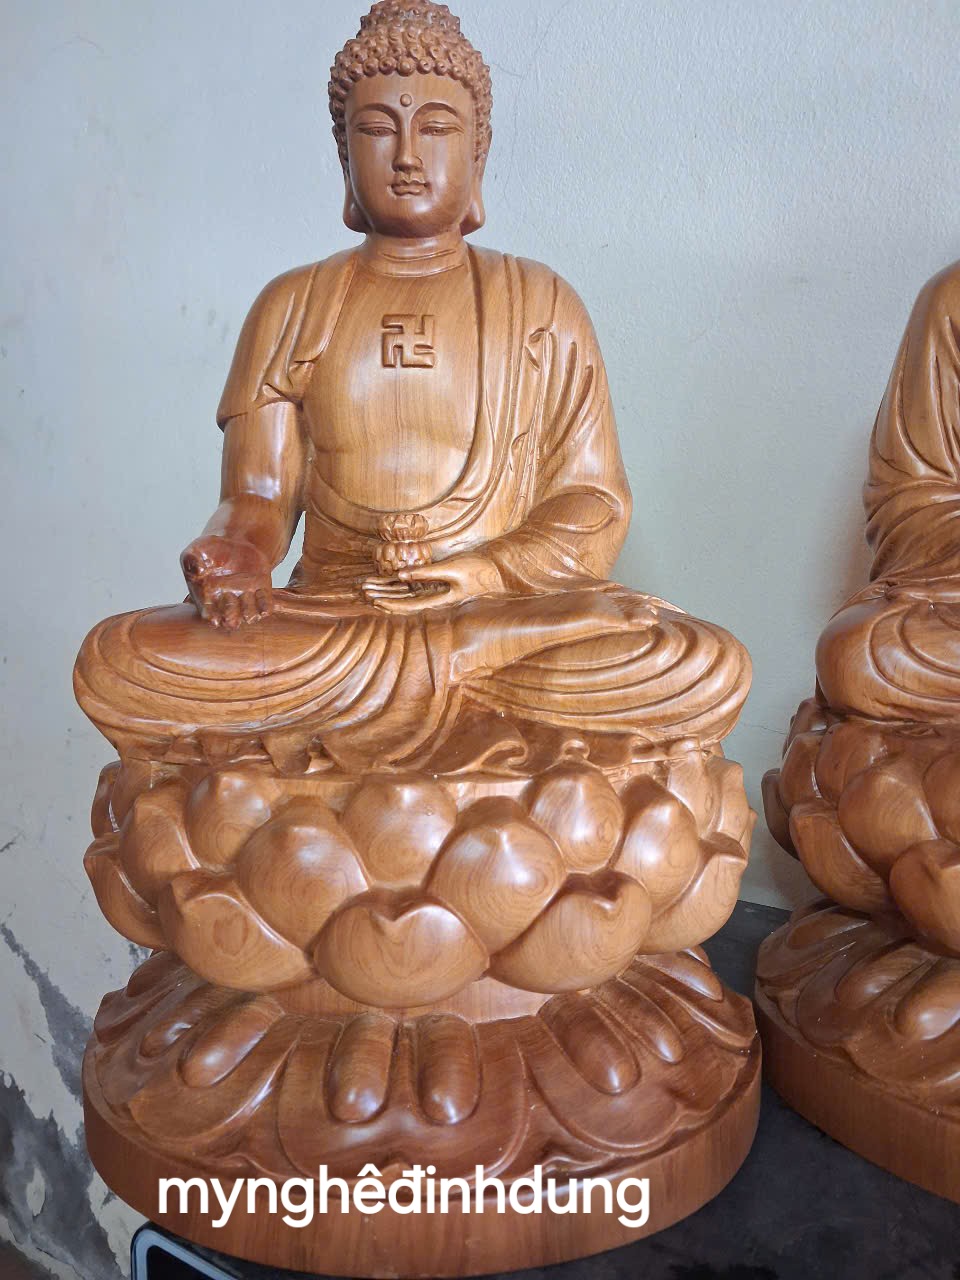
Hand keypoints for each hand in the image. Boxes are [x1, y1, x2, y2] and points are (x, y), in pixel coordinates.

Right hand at [181, 535, 272, 628]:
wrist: (235, 542)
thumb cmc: (210, 550)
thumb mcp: (196, 550)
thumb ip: (191, 560)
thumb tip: (197, 570)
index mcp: (208, 596)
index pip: (209, 613)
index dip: (212, 618)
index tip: (214, 620)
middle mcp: (227, 601)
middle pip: (230, 619)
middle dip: (231, 619)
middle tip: (230, 613)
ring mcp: (245, 598)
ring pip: (249, 615)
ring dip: (250, 613)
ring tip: (246, 597)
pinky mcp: (261, 591)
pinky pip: (265, 605)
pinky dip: (266, 607)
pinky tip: (263, 600)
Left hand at [361, 553, 506, 613]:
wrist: (495, 570)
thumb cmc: (476, 570)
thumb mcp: (451, 570)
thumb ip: (426, 573)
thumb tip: (401, 574)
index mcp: (437, 600)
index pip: (407, 605)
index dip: (388, 603)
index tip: (373, 600)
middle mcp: (433, 599)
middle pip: (402, 600)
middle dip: (382, 595)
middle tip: (362, 590)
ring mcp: (435, 592)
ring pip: (405, 593)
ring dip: (387, 589)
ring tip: (369, 584)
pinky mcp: (437, 583)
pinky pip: (413, 585)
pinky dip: (399, 582)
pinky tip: (387, 578)